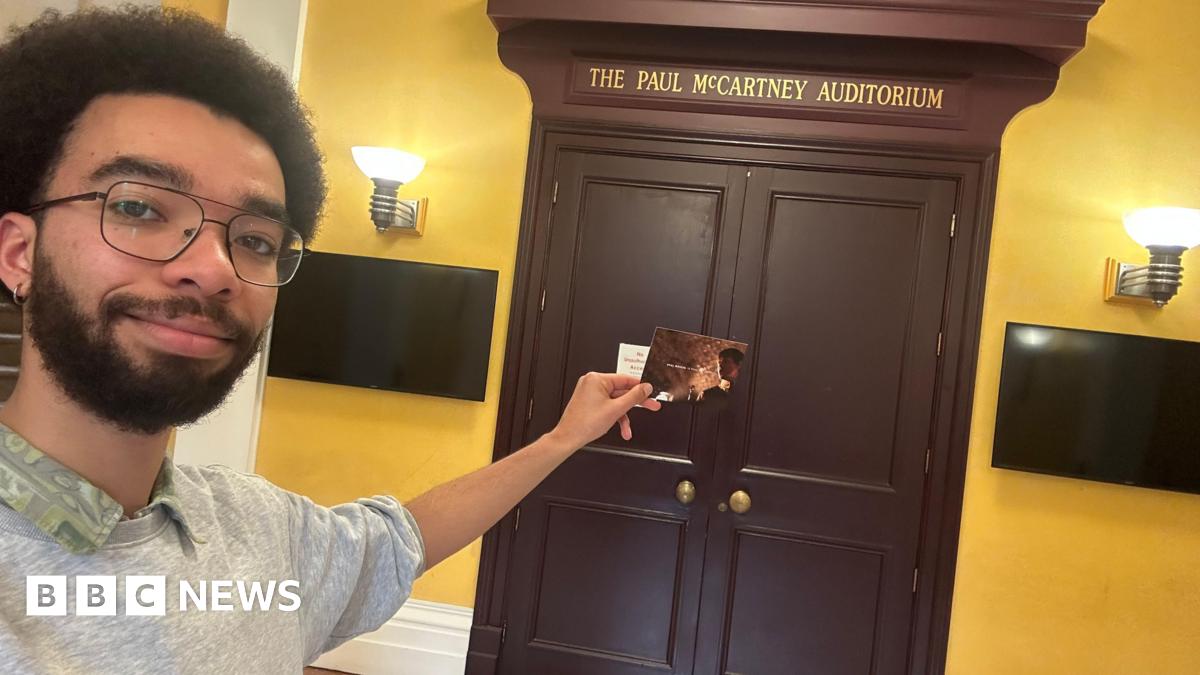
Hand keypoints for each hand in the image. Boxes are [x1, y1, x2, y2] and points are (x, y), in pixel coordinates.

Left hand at [547, 372, 661, 449]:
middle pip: (621, 391)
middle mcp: (592, 383)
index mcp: (596, 379)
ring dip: (623, 416)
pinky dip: (615, 417)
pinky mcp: (589, 403)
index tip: (650, 392)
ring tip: (628, 429)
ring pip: (615, 402)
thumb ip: (634, 397)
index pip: (625, 379)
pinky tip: (620, 428)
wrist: (568, 438)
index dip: (640, 387)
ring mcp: (590, 393)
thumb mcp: (616, 409)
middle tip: (651, 405)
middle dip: (635, 404)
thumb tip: (645, 388)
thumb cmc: (584, 424)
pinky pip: (607, 406)